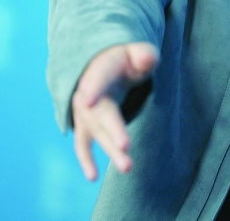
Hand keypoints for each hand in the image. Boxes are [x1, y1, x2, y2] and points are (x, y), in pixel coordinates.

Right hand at [71, 42, 158, 180]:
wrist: (101, 65)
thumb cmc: (124, 60)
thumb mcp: (136, 52)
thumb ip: (144, 55)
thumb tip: (146, 58)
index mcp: (100, 69)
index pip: (98, 78)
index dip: (93, 88)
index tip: (87, 98)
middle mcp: (87, 92)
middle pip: (100, 112)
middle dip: (112, 129)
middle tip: (125, 146)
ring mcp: (84, 111)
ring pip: (96, 132)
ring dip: (110, 149)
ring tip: (127, 167)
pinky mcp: (85, 126)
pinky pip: (83, 144)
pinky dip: (86, 160)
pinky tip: (93, 177)